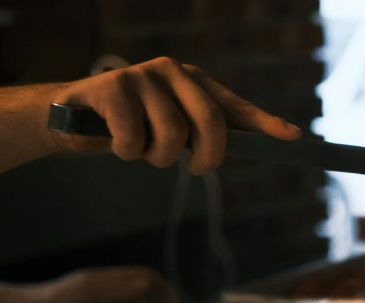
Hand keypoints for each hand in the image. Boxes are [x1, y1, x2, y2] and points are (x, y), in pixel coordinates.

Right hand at [48, 57, 300, 173]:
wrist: (71, 118)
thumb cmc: (132, 126)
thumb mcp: (173, 128)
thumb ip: (204, 133)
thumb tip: (248, 147)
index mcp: (193, 81)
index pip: (234, 105)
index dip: (264, 123)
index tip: (293, 137)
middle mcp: (172, 71)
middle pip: (211, 121)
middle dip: (208, 156)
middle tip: (197, 169)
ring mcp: (142, 76)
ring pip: (172, 136)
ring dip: (157, 158)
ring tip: (141, 151)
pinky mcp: (113, 88)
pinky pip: (135, 138)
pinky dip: (126, 151)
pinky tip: (115, 142)